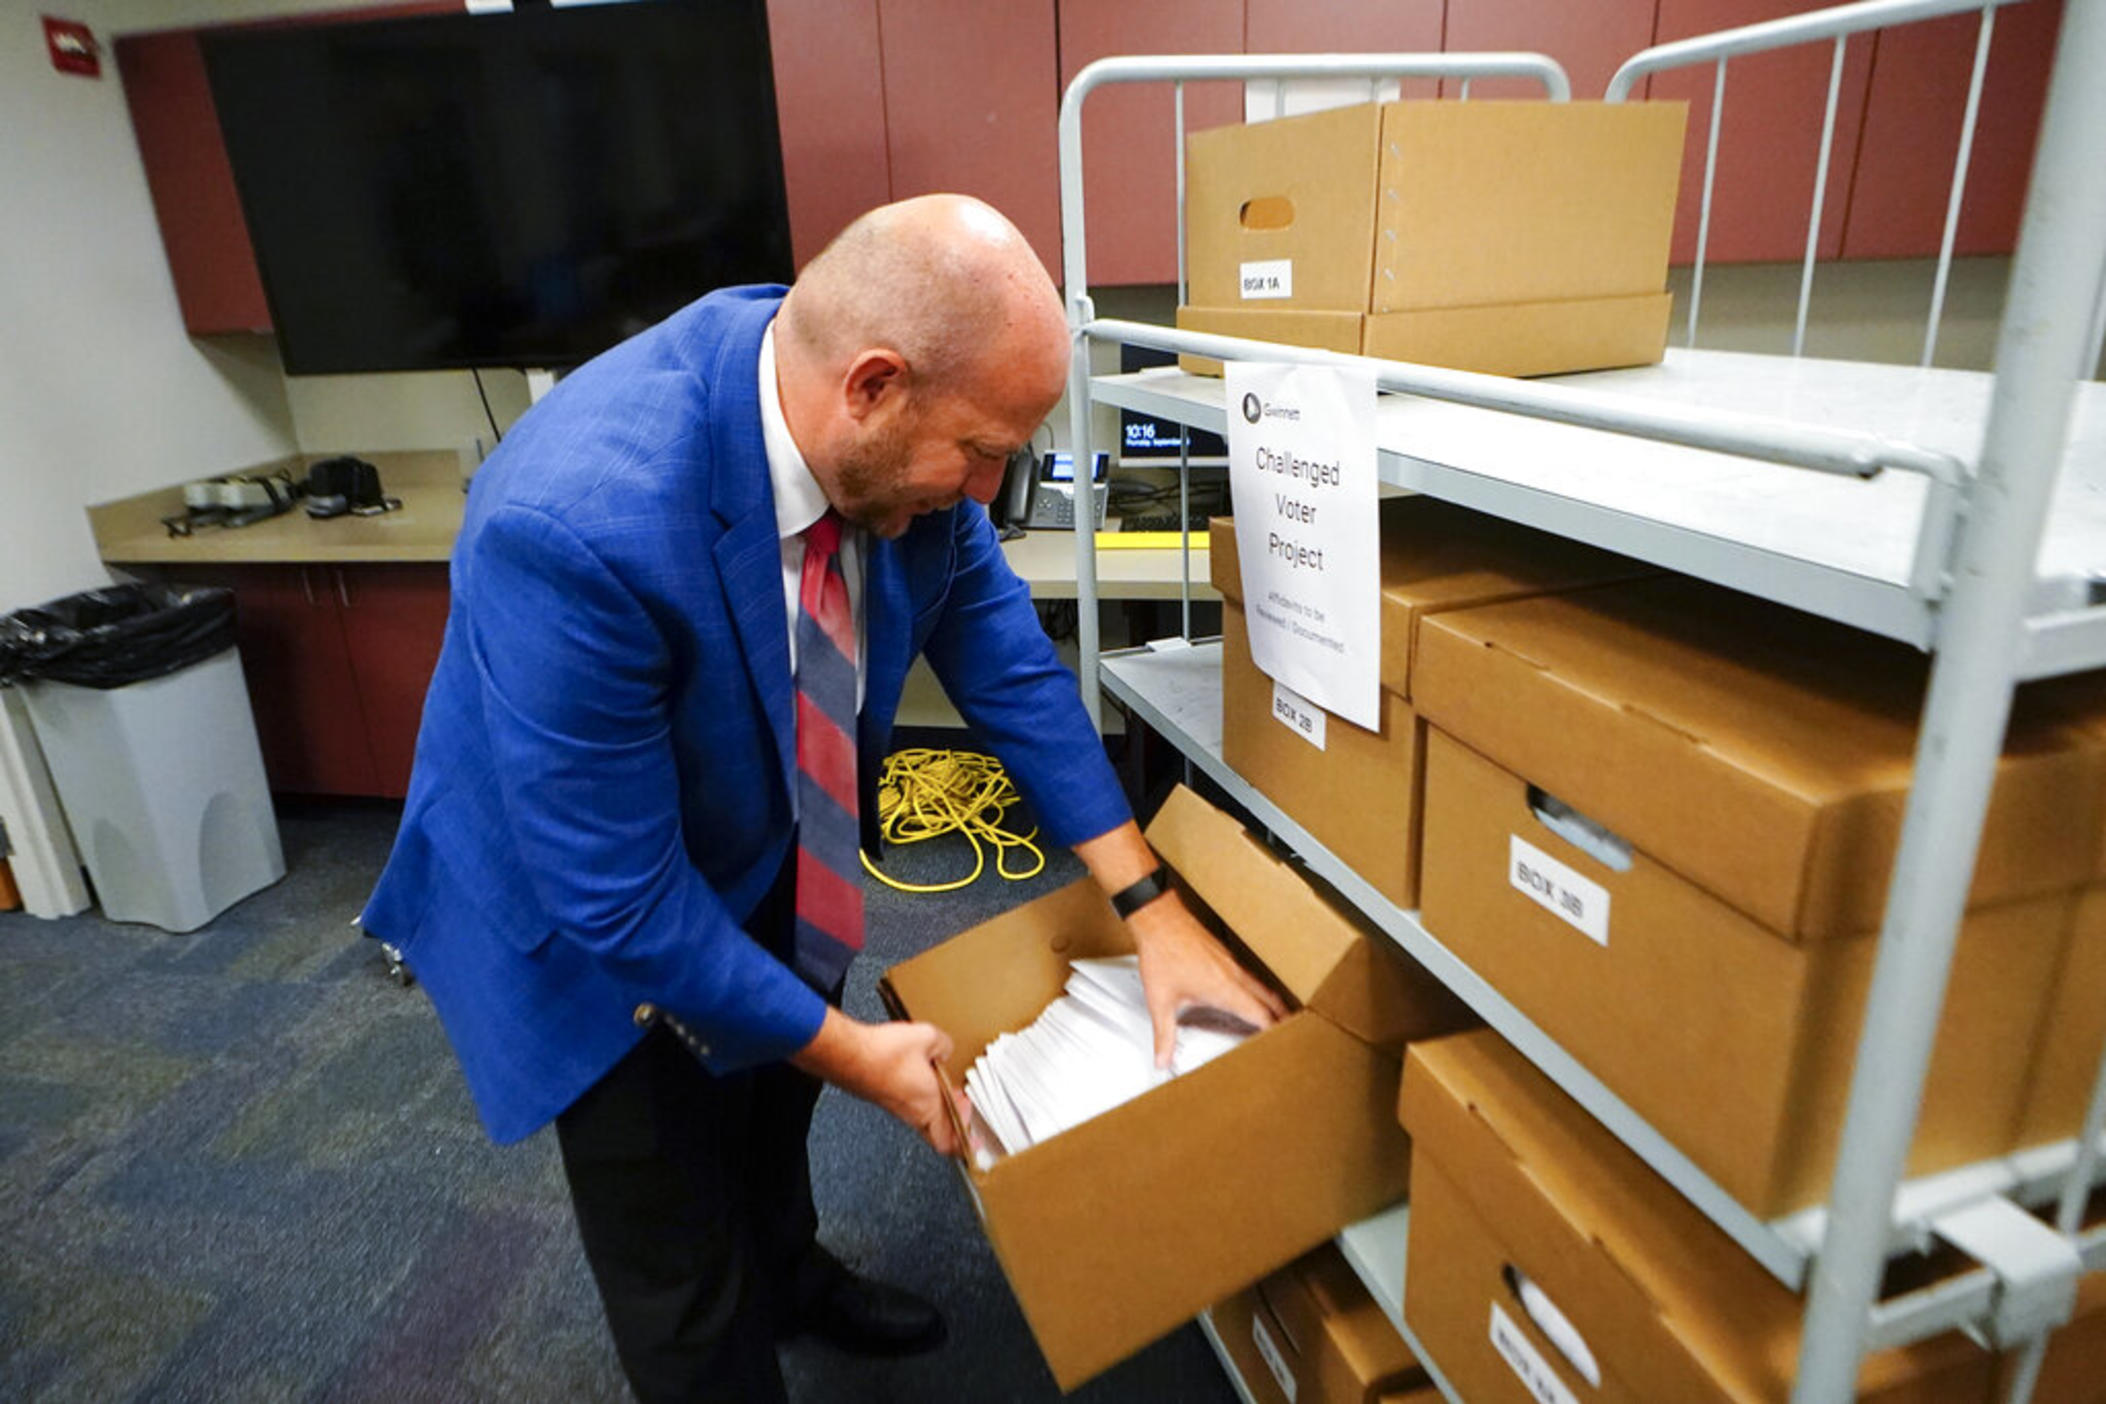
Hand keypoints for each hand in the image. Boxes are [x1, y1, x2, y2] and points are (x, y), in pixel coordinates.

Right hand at [792, 1008, 969, 1156]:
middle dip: (954, 1123)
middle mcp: (913, 1112)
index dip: (964, 1145)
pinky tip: (922, 1074)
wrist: (848, 1054)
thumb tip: (945, 1049)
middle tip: (964, 1107)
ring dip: (938, 1107)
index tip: (975, 1143)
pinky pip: (910, 1104)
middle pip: (937, 1133)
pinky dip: (922, 1096)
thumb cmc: (883, 1053)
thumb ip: (944, 1045)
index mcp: (929, 1105)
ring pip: (924, 1117)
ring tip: (946, 1087)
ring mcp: (896, 1106)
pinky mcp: (884, 1096)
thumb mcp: (927, 1038)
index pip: (949, 1141)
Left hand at [1129, 889, 1287, 1067]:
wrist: (1160, 918)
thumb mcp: (1160, 1001)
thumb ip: (1164, 1035)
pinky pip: (1250, 974)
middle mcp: (1234, 975)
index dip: (1273, 1029)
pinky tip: (1249, 992)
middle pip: (1269, 998)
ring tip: (1278, 1014)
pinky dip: (1258, 987)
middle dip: (1282, 1015)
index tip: (1282, 1042)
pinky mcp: (1225, 954)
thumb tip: (1162, 1061)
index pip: (1260, 1014)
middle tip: (1292, 1030)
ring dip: (1272, 1000)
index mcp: (1225, 989)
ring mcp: (1232, 962)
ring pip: (1261, 984)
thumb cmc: (1162, 954)